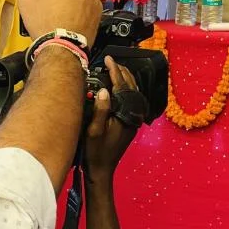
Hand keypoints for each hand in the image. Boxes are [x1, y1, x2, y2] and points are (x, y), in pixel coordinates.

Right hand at [82, 59, 140, 180]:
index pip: (122, 86)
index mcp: (126, 114)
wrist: (102, 169)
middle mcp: (134, 114)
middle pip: (131, 86)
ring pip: (133, 92)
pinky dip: (125, 89)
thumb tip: (104, 90)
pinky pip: (131, 99)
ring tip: (115, 69)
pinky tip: (117, 86)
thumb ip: (100, 110)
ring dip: (125, 79)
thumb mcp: (94, 131)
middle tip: (111, 61)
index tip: (108, 59)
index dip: (115, 71)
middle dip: (122, 72)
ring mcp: (134, 118)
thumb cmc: (96, 152)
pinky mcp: (130, 121)